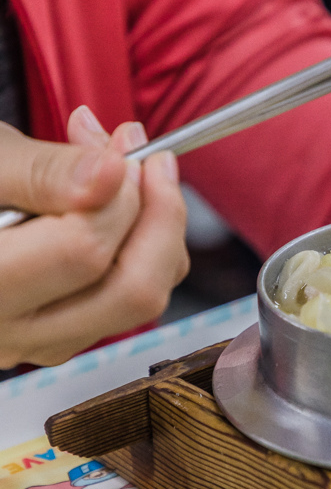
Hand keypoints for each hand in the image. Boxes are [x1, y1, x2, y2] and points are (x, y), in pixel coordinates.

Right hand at [0, 108, 188, 367]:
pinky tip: (116, 207)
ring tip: (129, 173)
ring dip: (156, 231)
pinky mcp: (60, 335)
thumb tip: (109, 174)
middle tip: (148, 159)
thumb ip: (42, 170)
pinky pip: (130, 301)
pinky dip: (142, 250)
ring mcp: (37, 342)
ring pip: (141, 301)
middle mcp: (8, 333)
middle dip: (158, 215)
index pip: (84, 252)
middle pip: (130, 291)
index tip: (122, 146)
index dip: (120, 193)